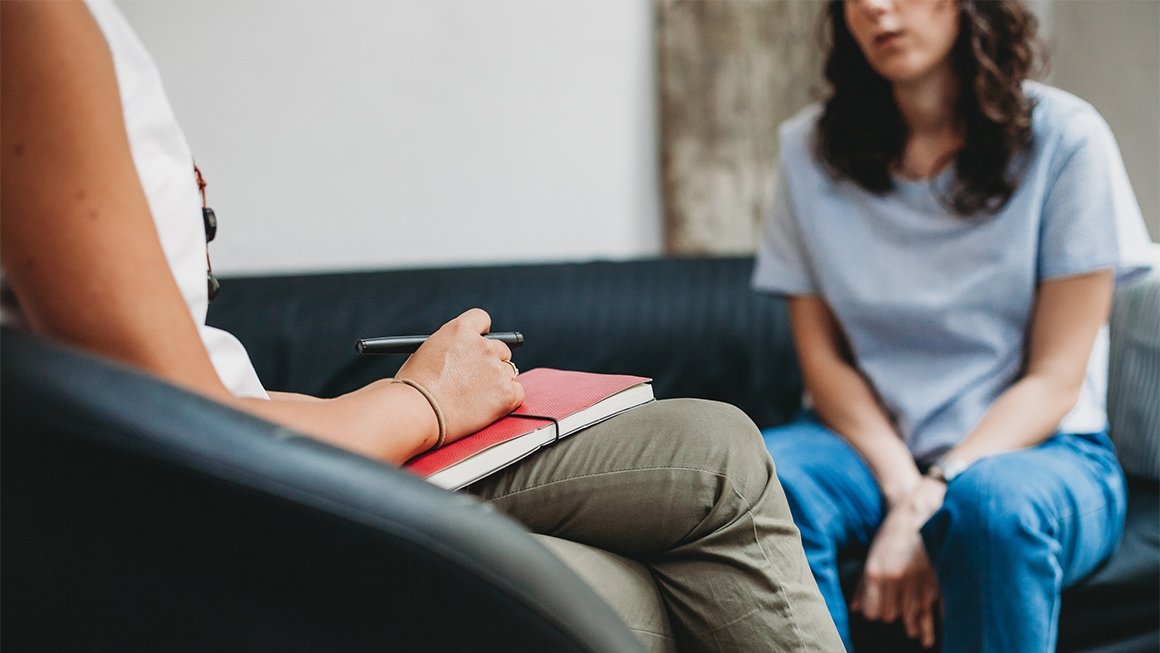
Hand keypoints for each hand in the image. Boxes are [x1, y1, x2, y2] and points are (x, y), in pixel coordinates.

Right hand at [395, 308, 524, 443]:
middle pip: (500, 348)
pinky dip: (507, 399)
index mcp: (460, 330)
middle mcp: (483, 345)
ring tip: (475, 397)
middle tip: (476, 379)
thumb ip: (448, 348)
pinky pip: (517, 392)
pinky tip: (488, 406)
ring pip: (509, 371)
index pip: (482, 319)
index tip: (480, 342)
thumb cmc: (413, 388)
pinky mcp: (506, 393)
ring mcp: (496, 369)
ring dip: (497, 381)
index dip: (482, 332)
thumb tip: (457, 357)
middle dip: (491, 362)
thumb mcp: (426, 352)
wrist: (418, 411)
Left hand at [851, 477, 945, 647]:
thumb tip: (856, 608)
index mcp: (876, 573)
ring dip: (915, 624)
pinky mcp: (935, 579)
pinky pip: (932, 608)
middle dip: (894, 616)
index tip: (879, 613)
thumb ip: (863, 585)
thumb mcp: (872, 556)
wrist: (918, 514)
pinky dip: (931, 619)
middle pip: (892, 615)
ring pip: (913, 614)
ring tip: (919, 636)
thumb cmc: (891, 534)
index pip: (874, 611)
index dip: (876, 614)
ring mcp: (916, 581)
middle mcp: (895, 579)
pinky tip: (931, 628)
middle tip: (899, 618)